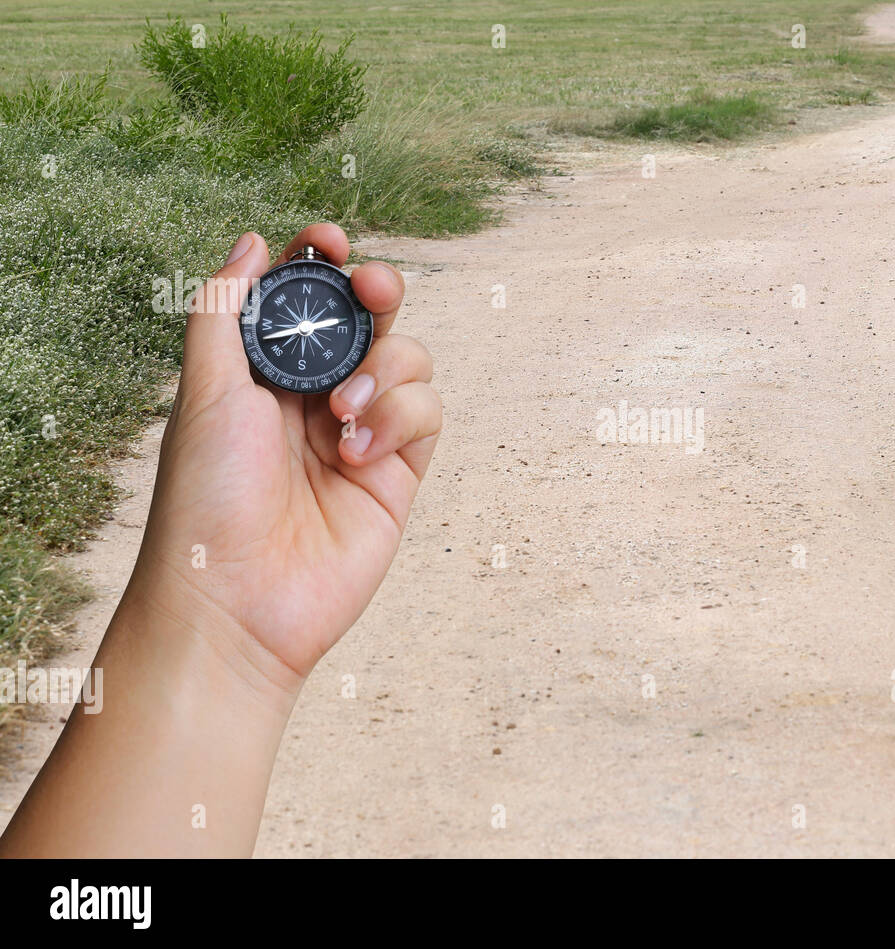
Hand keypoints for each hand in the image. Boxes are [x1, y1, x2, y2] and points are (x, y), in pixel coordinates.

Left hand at [129, 222, 441, 691]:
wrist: (237, 601)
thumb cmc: (206, 500)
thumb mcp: (204, 390)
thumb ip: (224, 308)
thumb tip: (252, 242)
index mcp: (264, 374)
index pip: (305, 300)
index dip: (322, 262)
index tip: (328, 242)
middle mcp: (316, 398)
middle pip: (369, 317)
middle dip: (376, 292)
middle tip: (371, 290)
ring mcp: (362, 434)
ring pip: (409, 361)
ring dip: (385, 372)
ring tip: (342, 415)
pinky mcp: (399, 474)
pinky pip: (428, 416)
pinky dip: (400, 420)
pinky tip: (359, 454)